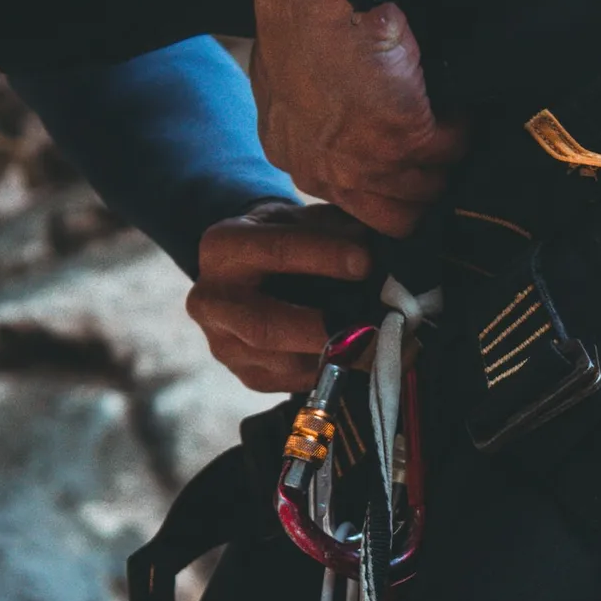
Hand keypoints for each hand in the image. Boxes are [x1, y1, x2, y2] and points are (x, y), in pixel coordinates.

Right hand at [187, 200, 371, 392]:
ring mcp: (225, 346)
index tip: (365, 261)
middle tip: (377, 323)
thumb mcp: (302, 219)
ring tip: (388, 344)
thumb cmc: (284, 240)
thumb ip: (333, 228)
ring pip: (285, 363)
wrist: (250, 275)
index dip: (321, 256)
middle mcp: (212, 301)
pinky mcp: (249, 376)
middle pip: (265, 326)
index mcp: (222, 249)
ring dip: (342, 356)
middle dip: (325, 327)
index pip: (272, 251)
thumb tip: (377, 247)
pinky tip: (369, 357)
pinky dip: (338, 371)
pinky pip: (297, 381)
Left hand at [250, 0, 464, 238]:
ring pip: (431, 187)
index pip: (357, 211)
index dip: (390, 197)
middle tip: (439, 165)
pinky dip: (463, 129)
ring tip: (451, 131)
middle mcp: (332, 176)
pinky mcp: (404, 140)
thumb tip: (338, 136)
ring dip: (447, 161)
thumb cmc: (297, 31)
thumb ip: (314, 130)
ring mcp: (369, 164)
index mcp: (300, 165)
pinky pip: (452, 149)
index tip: (408, 179)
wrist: (315, 7)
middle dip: (423, 192)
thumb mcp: (287, 94)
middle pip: (399, 218)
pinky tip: (459, 110)